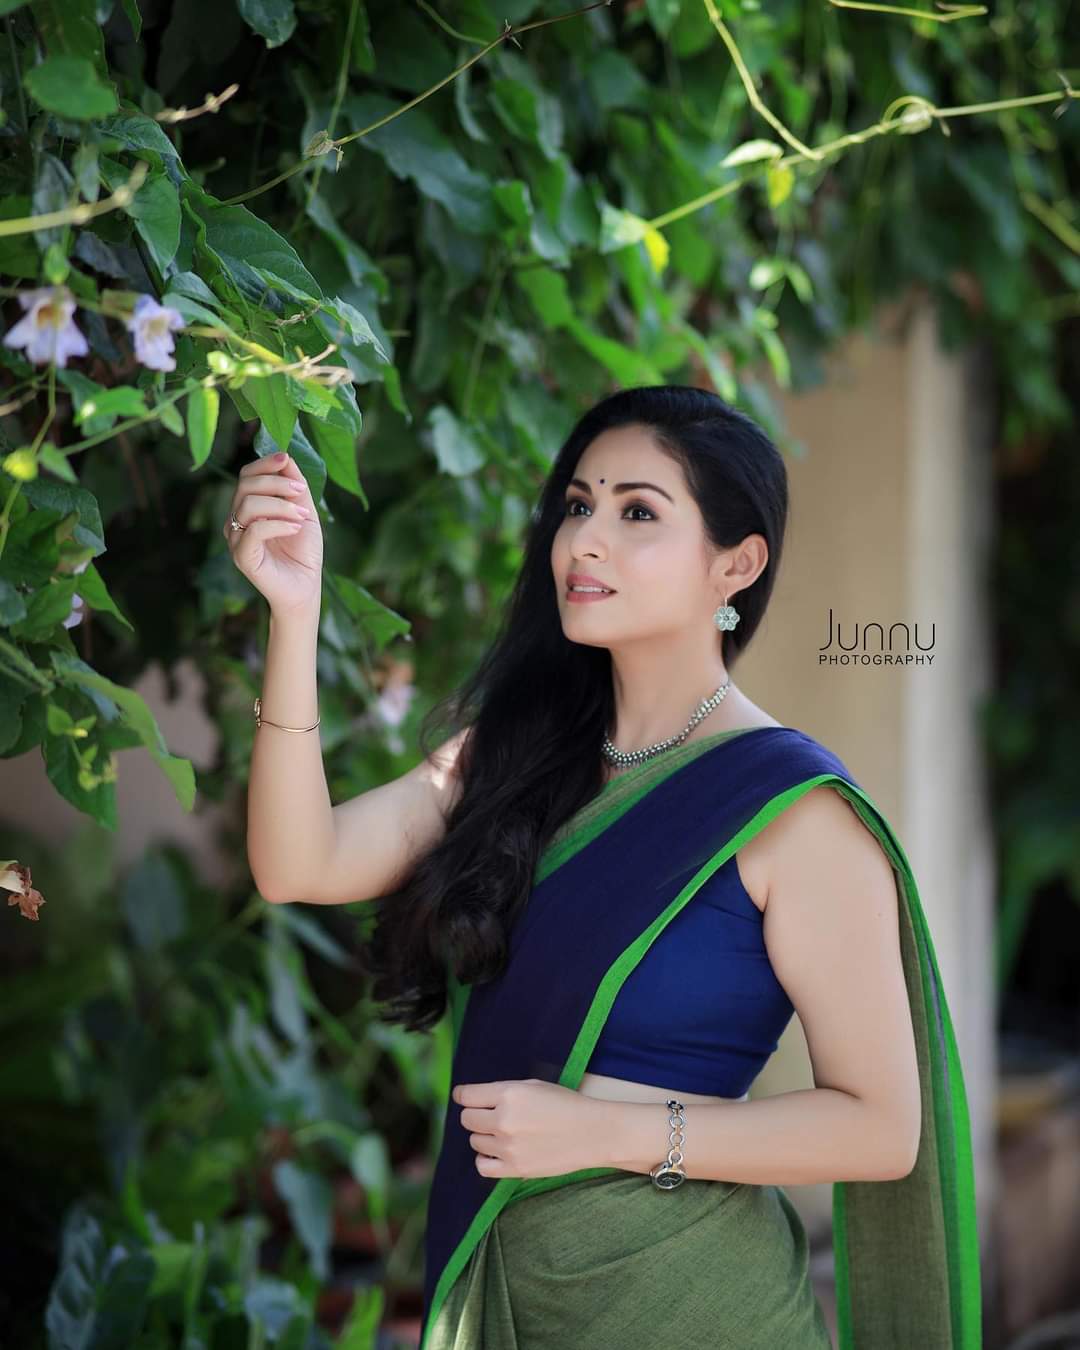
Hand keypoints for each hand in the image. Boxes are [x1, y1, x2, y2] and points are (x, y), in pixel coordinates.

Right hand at [224, 450, 322, 618]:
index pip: (246, 475)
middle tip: (301, 492)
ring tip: (301, 517)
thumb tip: (285, 456)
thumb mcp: (304, 510)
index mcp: (248, 507)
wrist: (306, 586)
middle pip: (245, 486)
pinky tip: (295, 528)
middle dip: (276, 483)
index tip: (286, 459)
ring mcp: (236, 539)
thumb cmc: (303, 550)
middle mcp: (236, 521)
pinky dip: (278, 524)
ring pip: (248, 505)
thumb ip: (294, 485)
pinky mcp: (242, 557)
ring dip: (281, 505)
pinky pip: (253, 530)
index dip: (264, 463)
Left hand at [452, 1077, 602, 1179]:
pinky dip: (485, 1158)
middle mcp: (504, 1119)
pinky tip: (498, 1152)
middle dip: (475, 1115)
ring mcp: (508, 1146)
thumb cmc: (565, 1104)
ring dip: (484, 1136)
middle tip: (489, 1115)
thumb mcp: (533, 1086)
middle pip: (467, 1119)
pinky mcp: (515, 1168)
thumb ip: (503, 1092)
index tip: (464, 1097)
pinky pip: (482, 1166)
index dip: (463, 1095)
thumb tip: (473, 1099)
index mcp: (509, 1094)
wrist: (592, 1132)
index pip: (466, 1096)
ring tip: (504, 1133)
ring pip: (474, 1141)